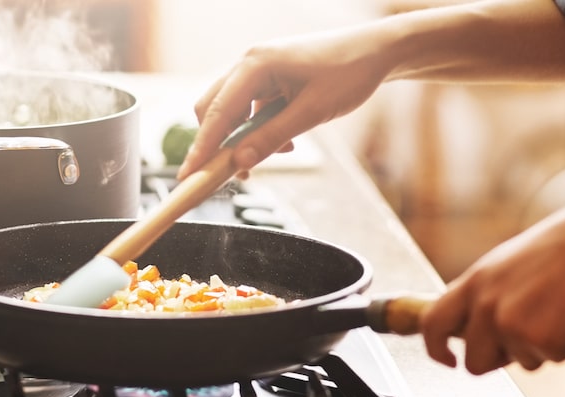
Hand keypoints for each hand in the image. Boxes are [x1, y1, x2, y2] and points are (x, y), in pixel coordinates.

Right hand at [177, 22, 396, 179]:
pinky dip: (259, 130)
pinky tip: (286, 140)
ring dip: (244, 139)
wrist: (377, 52)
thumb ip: (271, 137)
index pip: (217, 113)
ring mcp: (258, 69)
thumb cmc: (349, 73)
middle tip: (233, 175)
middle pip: (214, 110)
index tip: (187, 177)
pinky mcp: (269, 78)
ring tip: (277, 154)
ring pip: (232, 112)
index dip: (201, 149)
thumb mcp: (311, 113)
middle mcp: (250, 62)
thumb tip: (239, 162)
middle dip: (220, 145)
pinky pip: (250, 109)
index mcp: (256, 64)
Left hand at [420, 188, 564, 373]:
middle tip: (531, 339)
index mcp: (474, 281)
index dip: (435, 349)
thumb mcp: (510, 265)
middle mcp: (484, 304)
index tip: (448, 360)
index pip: (432, 323)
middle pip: (474, 363)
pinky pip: (552, 359)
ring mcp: (508, 323)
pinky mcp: (538, 338)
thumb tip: (475, 333)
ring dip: (545, 348)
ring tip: (564, 310)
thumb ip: (488, 295)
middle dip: (500, 362)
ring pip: (521, 364)